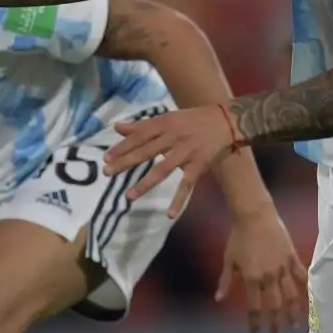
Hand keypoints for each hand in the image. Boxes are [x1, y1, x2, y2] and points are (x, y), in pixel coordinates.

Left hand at [105, 104, 238, 199]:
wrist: (226, 121)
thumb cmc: (193, 119)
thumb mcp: (167, 118)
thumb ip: (141, 125)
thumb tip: (116, 127)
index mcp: (164, 124)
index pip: (139, 135)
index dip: (122, 146)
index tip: (106, 158)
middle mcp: (174, 137)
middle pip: (146, 151)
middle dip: (126, 162)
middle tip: (107, 173)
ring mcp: (186, 152)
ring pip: (163, 170)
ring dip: (145, 184)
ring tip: (129, 196)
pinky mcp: (199, 165)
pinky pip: (187, 185)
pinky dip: (179, 200)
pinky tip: (170, 214)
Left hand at [218, 210, 308, 332]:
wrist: (254, 215)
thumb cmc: (238, 237)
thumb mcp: (229, 260)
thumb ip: (225, 280)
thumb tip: (219, 298)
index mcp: (252, 278)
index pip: (254, 307)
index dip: (255, 322)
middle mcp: (269, 276)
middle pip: (274, 305)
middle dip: (276, 322)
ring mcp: (282, 267)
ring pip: (290, 295)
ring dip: (292, 312)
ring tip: (295, 325)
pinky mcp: (292, 257)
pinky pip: (300, 275)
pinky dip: (304, 288)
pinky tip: (307, 299)